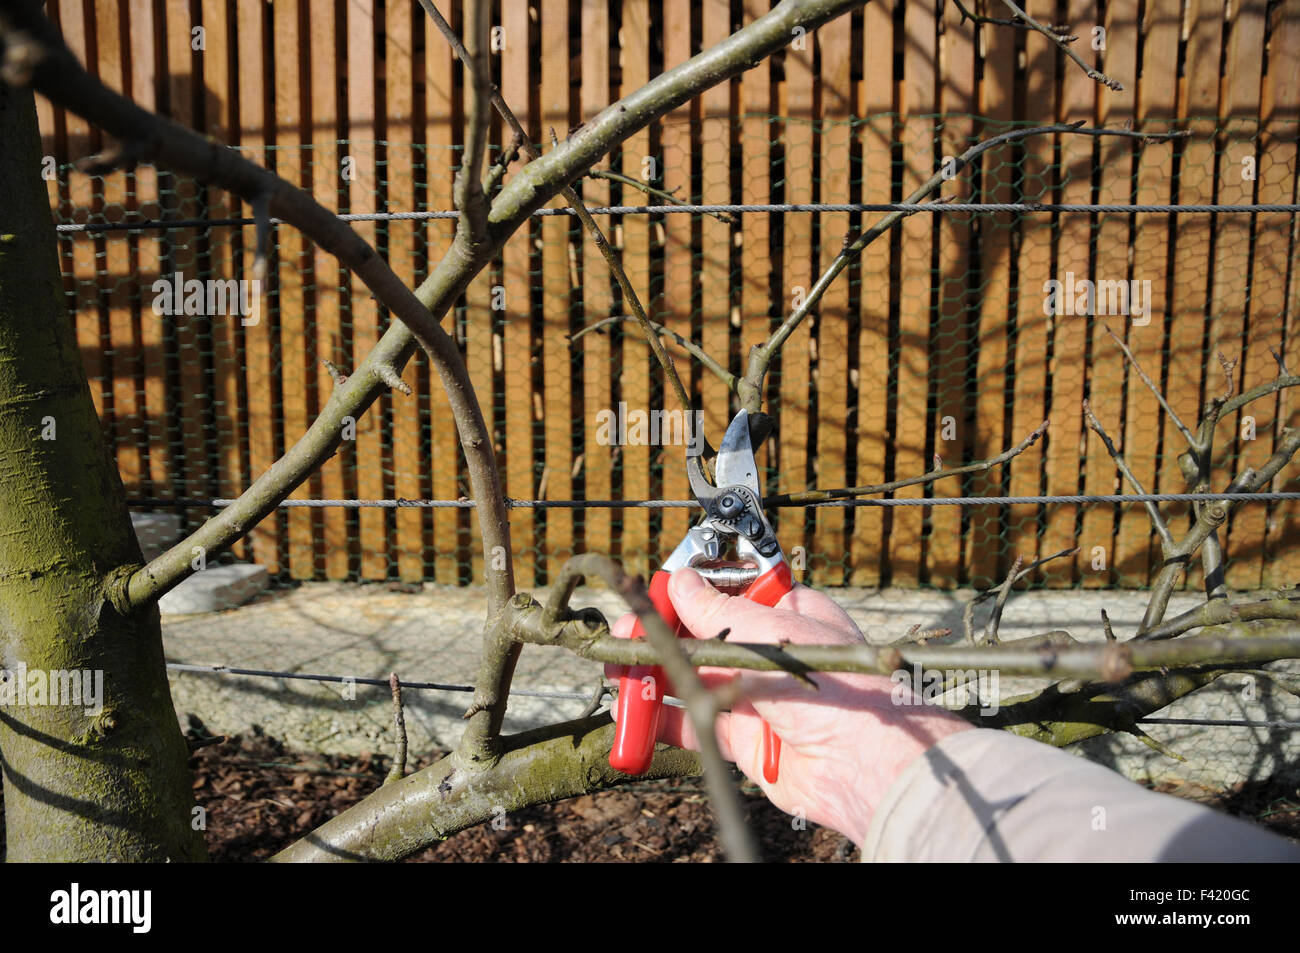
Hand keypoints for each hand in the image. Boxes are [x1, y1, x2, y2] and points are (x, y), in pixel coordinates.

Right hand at [607, 567, 971, 845]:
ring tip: (618, 673)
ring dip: (652, 676)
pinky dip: (659, 718)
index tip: (652, 595)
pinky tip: (632, 713)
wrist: (866, 765)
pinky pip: (690, 721)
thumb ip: (717, 613)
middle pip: (700, 636)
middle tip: (622, 636)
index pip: (727, 594)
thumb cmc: (837, 684)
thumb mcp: (769, 635)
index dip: (687, 593)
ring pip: (690, 678)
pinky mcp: (740, 738)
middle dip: (659, 636)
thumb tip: (681, 583)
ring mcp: (753, 695)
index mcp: (787, 614)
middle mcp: (768, 653)